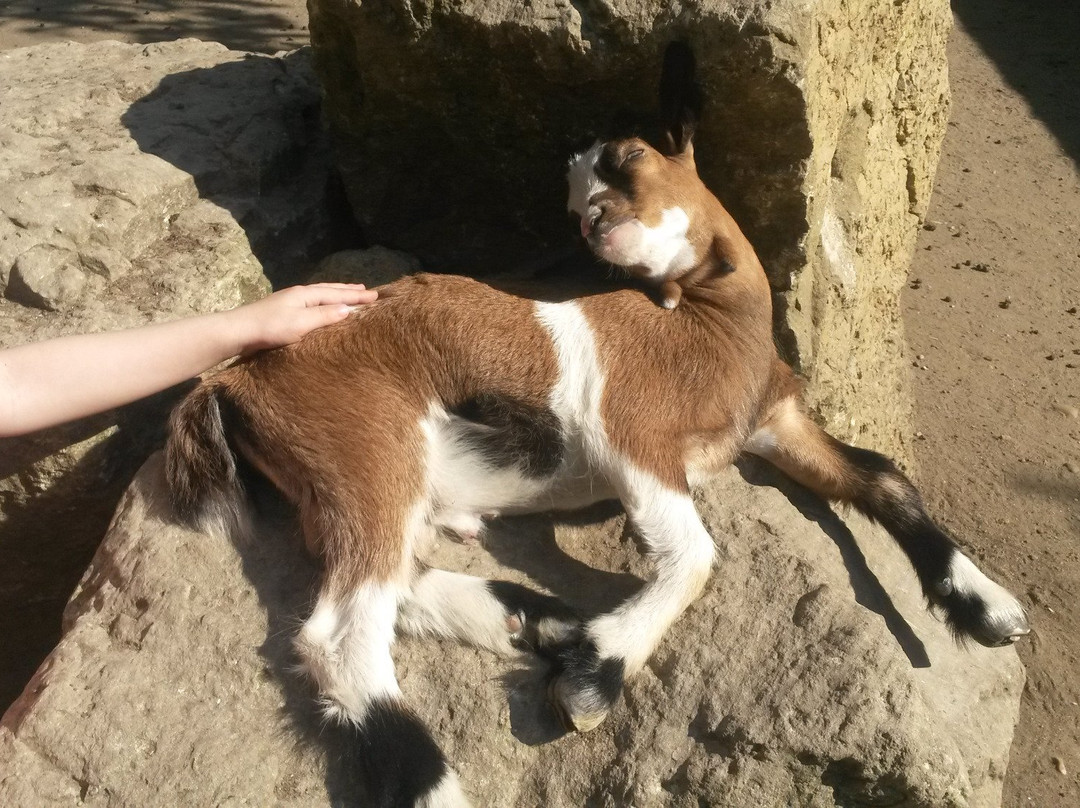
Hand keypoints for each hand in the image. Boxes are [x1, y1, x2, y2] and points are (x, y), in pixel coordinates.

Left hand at [232, 283, 378, 352]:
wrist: (239, 332)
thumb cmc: (270, 328)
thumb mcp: (300, 323)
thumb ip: (324, 316)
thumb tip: (347, 309)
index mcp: (306, 294)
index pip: (337, 293)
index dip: (356, 295)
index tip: (376, 296)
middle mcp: (300, 294)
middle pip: (329, 289)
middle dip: (348, 290)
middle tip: (366, 289)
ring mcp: (291, 301)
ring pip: (320, 294)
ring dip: (337, 293)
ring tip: (348, 293)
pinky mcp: (284, 311)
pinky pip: (313, 302)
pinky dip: (325, 301)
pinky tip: (323, 305)